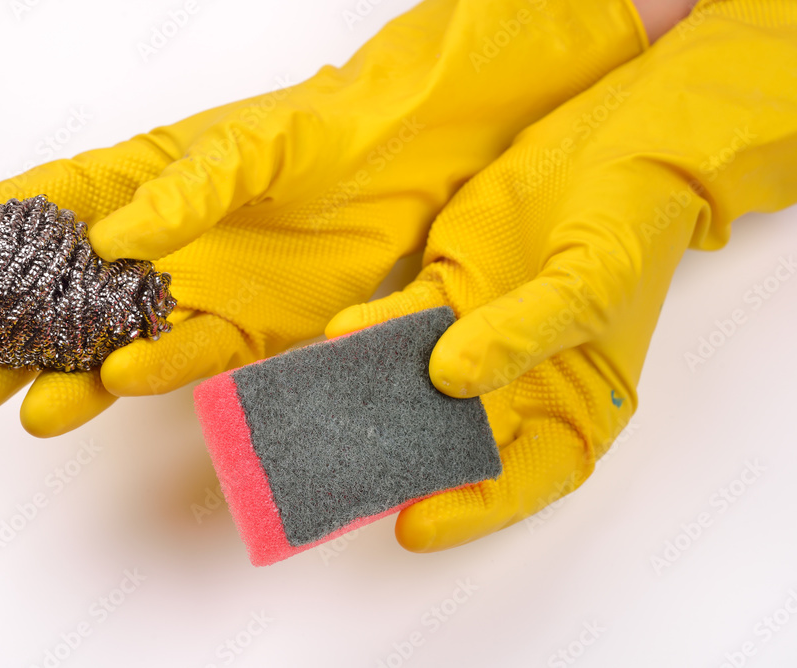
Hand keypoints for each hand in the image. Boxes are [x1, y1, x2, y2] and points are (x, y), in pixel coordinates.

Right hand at [0, 0, 646, 436]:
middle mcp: (159, 244)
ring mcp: (200, 290)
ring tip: (23, 408)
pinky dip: (153, 373)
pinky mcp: (251, 328)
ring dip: (66, 376)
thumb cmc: (324, 129)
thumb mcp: (247, 145)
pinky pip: (192, 357)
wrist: (412, 162)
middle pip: (61, 295)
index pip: (41, 207)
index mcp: (141, 182)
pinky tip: (114, 385)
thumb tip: (110, 238)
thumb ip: (182, 191)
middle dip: (4, 338)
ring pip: (115, 340)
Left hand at [327, 0, 796, 551]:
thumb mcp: (593, 285)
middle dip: (401, 463)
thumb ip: (525, 333)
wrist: (617, 138)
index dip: (473, 509)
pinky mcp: (445, 292)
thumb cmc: (632, 225)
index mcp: (573, 406)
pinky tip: (338, 339)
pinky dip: (370, 333)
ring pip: (414, 385)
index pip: (524, 476)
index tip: (416, 526)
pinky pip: (399, 322)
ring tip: (319, 419)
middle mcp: (516, 385)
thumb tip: (450, 378)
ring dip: (370, 400)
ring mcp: (475, 338)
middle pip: (455, 442)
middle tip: (343, 480)